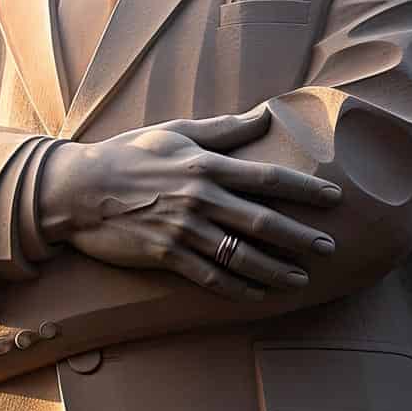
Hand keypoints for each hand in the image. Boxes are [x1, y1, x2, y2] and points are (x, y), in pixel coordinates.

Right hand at [38, 105, 342, 300]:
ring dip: (275, 269)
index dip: (303, 187)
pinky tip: (257, 295)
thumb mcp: (174, 131)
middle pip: (261, 220)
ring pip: (240, 254)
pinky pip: (209, 276)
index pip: (265, 176)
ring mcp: (182, 229)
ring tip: (301, 278)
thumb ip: (222, 128)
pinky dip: (237, 288)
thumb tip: (264, 115)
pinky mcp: (165, 254)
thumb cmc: (127, 154)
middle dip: (300, 235)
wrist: (77, 188)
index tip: (334, 197)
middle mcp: (198, 197)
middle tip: (329, 246)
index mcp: (203, 164)